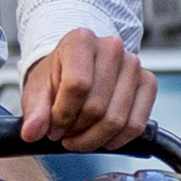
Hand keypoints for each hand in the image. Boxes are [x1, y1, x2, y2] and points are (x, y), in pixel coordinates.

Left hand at [18, 31, 154, 151]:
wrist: (77, 71)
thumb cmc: (57, 78)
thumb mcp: (37, 91)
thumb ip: (34, 111)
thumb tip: (32, 132)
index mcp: (80, 40)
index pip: (77, 86)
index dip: (62, 116)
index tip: (52, 129)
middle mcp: (111, 47)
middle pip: (96, 107)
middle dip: (77, 131)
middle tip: (65, 136)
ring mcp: (133, 65)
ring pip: (117, 120)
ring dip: (95, 139)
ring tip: (80, 137)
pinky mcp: (148, 83)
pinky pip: (137, 124)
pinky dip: (117, 140)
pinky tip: (102, 139)